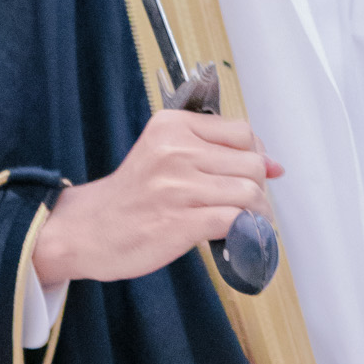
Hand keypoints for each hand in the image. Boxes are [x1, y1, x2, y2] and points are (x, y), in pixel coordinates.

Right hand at [33, 111, 283, 284]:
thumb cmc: (131, 196)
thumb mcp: (164, 154)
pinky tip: (235, 236)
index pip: (242, 132)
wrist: (88, 230)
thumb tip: (274, 165)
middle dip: (258, 187)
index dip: (256, 155)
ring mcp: (178, 187)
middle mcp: (176, 150)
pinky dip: (244, 232)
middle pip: (251, 163)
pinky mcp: (181, 222)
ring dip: (257, 213)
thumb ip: (214, 153)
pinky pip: (235, 220)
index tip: (251, 174)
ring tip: (247, 223)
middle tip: (248, 204)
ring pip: (249, 192)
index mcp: (172, 126)